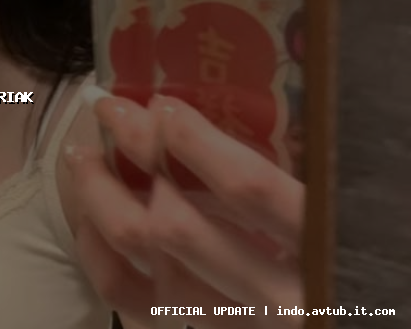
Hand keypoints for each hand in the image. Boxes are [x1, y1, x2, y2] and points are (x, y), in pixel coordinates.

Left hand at [65, 86, 304, 328]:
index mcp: (321, 248)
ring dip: (102, 195)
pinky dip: (96, 249)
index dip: (198, 141)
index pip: (250, 188)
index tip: (163, 105)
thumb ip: (277, 171)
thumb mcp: (323, 202)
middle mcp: (274, 296)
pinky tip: (90, 217)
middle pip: (174, 222)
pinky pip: (123, 292)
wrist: (324, 313)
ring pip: (142, 251)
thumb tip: (183, 115)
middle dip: (135, 151)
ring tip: (83, 157)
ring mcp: (226, 321)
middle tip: (111, 113)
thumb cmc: (329, 244)